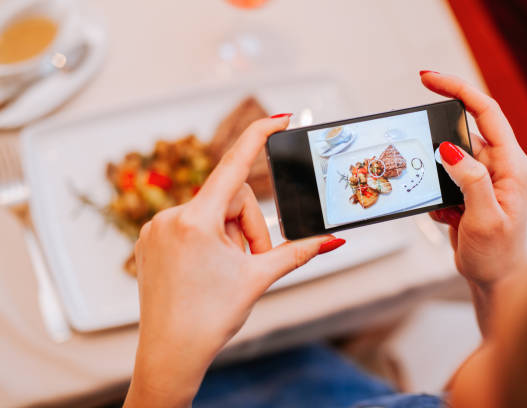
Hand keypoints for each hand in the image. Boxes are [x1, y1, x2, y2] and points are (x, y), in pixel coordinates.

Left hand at [124, 115, 344, 407]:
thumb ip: (298, 252)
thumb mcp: (258, 278)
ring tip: (228, 271)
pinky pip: (191, 224)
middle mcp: (171, 217)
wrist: (169, 355)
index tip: (279, 118)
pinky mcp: (152, 239)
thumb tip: (334, 240)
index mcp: (196, 221)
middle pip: (230, 201)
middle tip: (253, 261)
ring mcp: (157, 228)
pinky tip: (207, 269)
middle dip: (250, 228)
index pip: (234, 165)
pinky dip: (209, 240)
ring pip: (212, 214)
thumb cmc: (210, 319)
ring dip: (230, 237)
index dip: (259, 136)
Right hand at [421, 72, 526, 312]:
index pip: (486, 113)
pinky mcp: (469, 192)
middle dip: (437, 141)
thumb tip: (449, 148)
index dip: (458, 90)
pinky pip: (444, 180)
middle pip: (463, 133)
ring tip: (442, 204)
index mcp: (512, 166)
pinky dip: (436, 195)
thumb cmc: (498, 255)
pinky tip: (447, 217)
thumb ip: (470, 180)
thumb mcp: (485, 218)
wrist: (496, 282)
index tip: (428, 78)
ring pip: (449, 158)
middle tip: (416, 149)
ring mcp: (483, 179)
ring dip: (435, 175)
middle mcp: (500, 167)